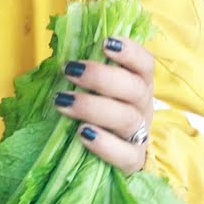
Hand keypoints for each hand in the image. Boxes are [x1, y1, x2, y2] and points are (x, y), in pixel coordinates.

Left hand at [54, 36, 154, 174]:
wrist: (106, 158)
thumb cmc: (94, 114)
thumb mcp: (91, 90)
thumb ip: (82, 72)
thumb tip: (58, 50)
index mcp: (137, 84)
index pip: (144, 64)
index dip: (129, 51)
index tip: (105, 42)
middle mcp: (143, 107)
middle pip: (134, 88)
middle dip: (101, 77)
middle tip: (70, 71)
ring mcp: (140, 135)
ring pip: (126, 118)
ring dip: (93, 107)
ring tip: (62, 102)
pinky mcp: (133, 161)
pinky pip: (125, 154)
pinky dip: (104, 144)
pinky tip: (82, 134)